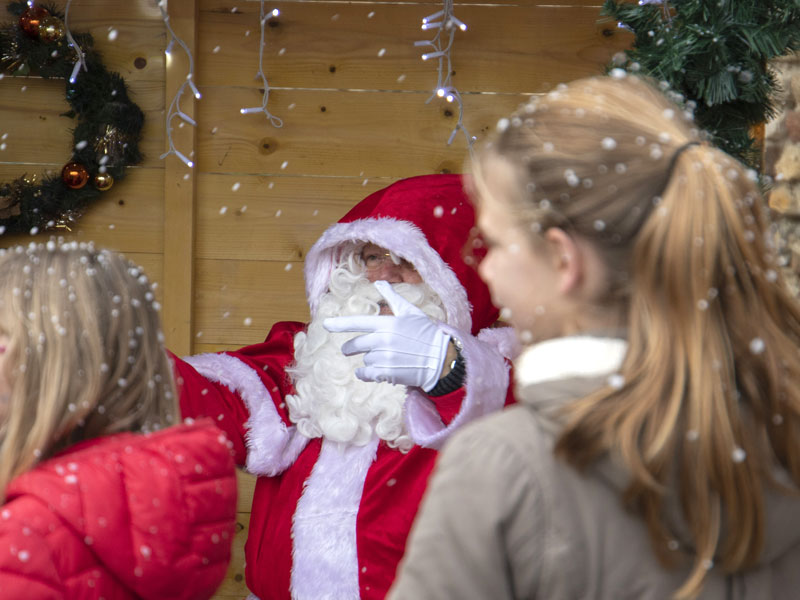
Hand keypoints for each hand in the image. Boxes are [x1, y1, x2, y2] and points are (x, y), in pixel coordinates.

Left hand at [323, 280, 450, 390]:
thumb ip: (392, 297)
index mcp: (387, 323)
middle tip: (348, 350)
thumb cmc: (426, 332)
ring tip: (386, 359)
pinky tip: (374, 373)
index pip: (357, 323)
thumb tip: (379, 281)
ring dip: (370, 360)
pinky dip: (366, 374)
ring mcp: (385, 358)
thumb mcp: (410, 311)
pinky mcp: (388, 373)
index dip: (339, 324)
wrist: (442, 357)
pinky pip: (366, 374)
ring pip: (365, 360)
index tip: (325, 325)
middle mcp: (383, 340)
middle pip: (356, 345)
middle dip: (349, 348)